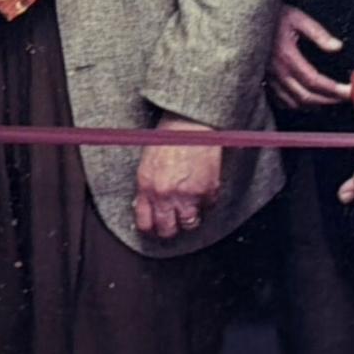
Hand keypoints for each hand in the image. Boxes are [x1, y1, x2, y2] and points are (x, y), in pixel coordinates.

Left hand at [134, 115, 220, 238]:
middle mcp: (165, 194)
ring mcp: (187, 195)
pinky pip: (208, 207)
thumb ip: (146, 188)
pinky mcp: (208, 190)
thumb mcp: (146, 164)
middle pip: (167, 229)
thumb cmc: (168, 138)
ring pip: (190, 224)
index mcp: (147, 187)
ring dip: (190, 218)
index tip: (155, 227)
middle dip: (170, 228)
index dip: (151, 228)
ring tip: (190, 208)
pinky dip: (207, 202)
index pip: (145, 223)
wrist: (189, 124)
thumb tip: (146, 206)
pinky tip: (203, 189)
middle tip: (174, 221)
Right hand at [267, 6, 352, 110]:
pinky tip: (304, 100)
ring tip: (328, 100)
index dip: (333, 89)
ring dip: (313, 105)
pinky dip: (295, 104)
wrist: (244, 20)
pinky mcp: (264, 80)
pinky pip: (280, 101)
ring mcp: (269, 78)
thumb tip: (337, 47)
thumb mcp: (297, 17)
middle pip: (306, 97)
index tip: (348, 91)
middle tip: (344, 98)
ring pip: (293, 102)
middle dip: (328, 100)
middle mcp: (277, 72)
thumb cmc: (271, 16)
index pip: (314, 81)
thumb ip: (318, 33)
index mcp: (287, 57)